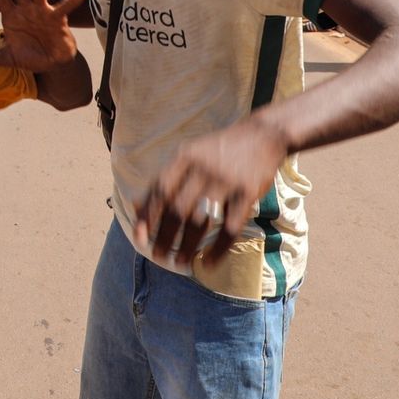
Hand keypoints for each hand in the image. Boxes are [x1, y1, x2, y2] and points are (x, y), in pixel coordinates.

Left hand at [133, 118, 289, 266]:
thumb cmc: (219, 149)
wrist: (263, 134)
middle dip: (164, 236)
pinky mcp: (247, 193)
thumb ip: (165, 177)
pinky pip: (230, 227)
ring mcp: (225, 181)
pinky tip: (209, 262)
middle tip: (158, 256)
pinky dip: (218, 249)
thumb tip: (136, 205)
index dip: (147, 216)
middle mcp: (202, 169)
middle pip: (177, 210)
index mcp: (184, 157)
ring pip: (200, 221)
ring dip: (187, 246)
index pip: (159, 190)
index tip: (139, 238)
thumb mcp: (189, 153)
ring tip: (179, 263)